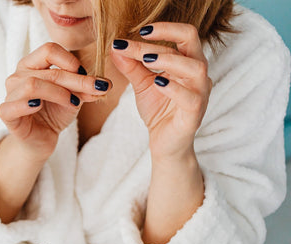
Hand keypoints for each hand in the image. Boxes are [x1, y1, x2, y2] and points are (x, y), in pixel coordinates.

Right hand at [0, 42, 110, 159]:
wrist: (42, 139)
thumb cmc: (54, 113)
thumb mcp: (74, 97)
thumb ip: (86, 88)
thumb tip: (105, 84)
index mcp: (32, 65)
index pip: (49, 50)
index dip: (70, 61)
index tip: (85, 75)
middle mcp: (18, 76)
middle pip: (48, 71)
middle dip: (76, 81)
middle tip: (96, 90)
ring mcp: (10, 94)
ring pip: (32, 85)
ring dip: (58, 93)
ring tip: (73, 103)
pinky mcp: (6, 113)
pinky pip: (12, 105)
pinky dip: (27, 104)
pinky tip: (39, 107)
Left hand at [110, 23, 211, 160]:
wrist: (164, 143)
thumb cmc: (159, 110)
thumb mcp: (141, 84)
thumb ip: (131, 65)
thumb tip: (115, 46)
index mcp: (187, 62)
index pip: (181, 36)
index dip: (161, 29)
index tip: (138, 30)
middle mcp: (198, 74)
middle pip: (191, 42)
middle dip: (164, 38)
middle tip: (138, 39)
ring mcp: (200, 93)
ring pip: (195, 68)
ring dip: (169, 60)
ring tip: (146, 60)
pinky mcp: (195, 113)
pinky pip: (190, 98)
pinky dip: (174, 88)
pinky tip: (157, 83)